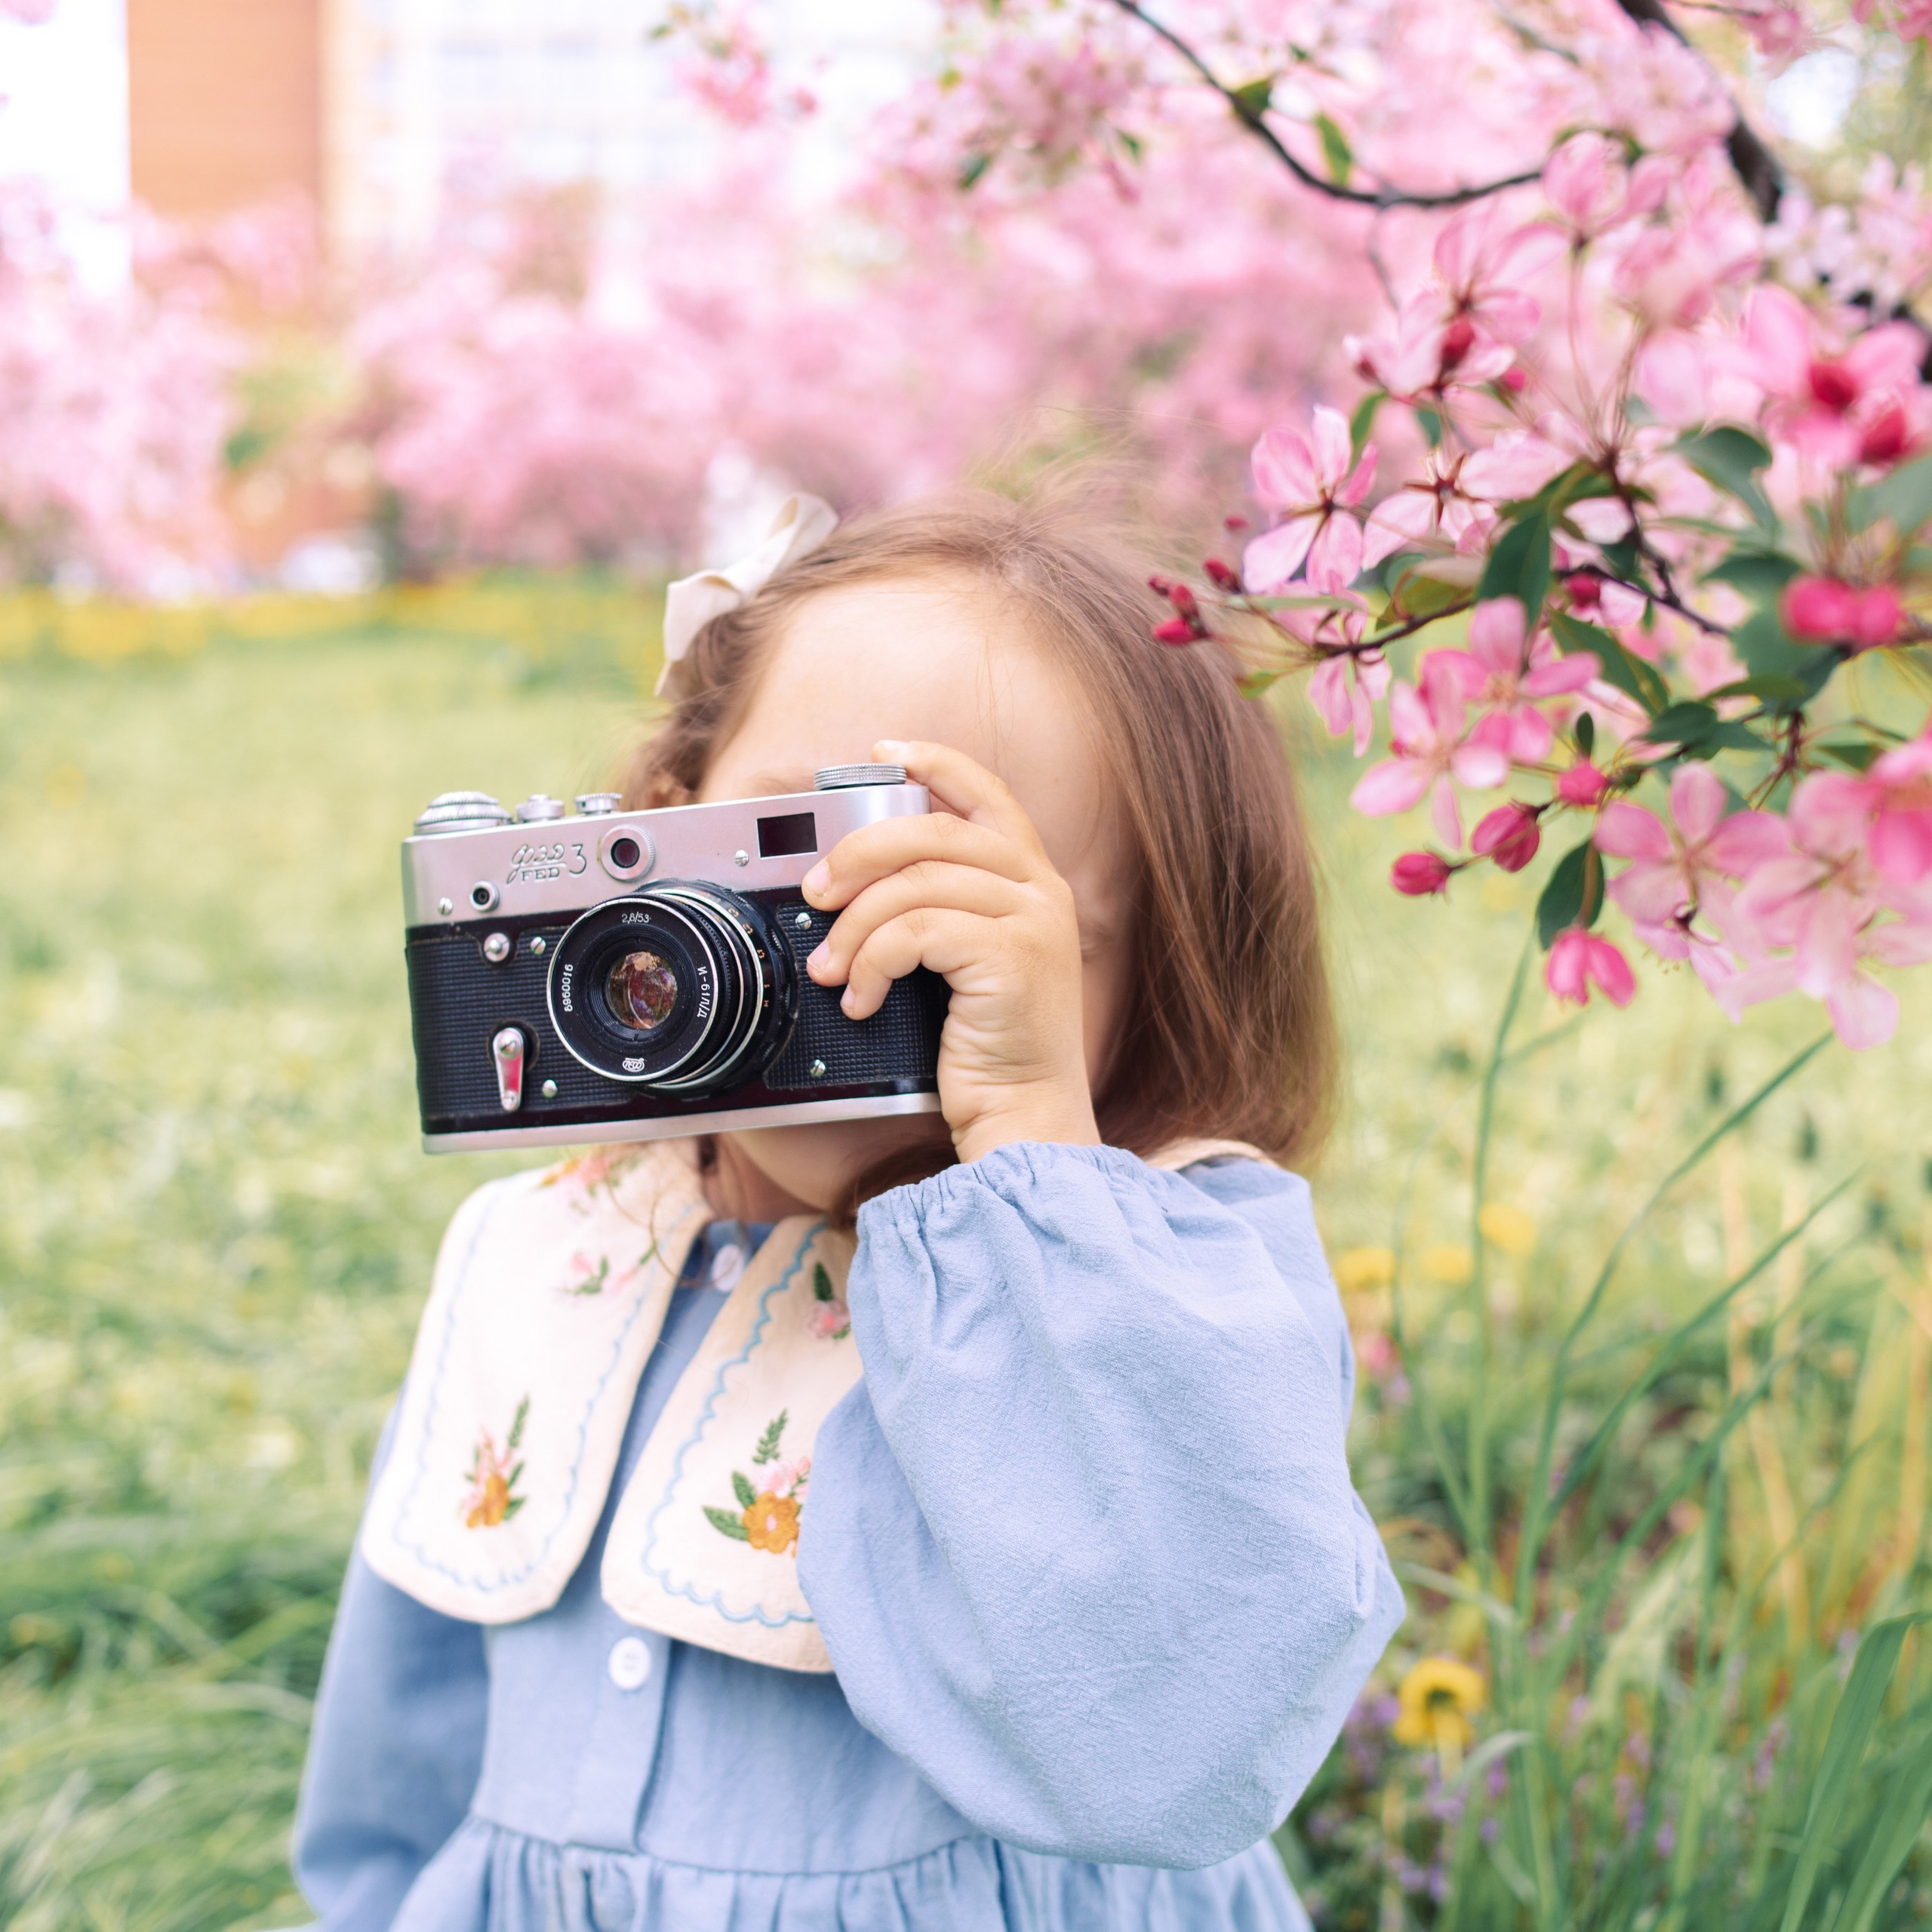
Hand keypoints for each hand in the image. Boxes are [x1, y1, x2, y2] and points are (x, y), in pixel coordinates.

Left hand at [800, 739, 1099, 1163]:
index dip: (935, 762)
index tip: (883, 753)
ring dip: (853, 924)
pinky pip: (915, 930)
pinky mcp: (1011, 957)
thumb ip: (940, 909)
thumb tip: (857, 879)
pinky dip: (873, 961)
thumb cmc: (989, 1048)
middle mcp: (1041, 891)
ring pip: (915, 883)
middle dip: (858, 854)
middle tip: (817, 894)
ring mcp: (1031, 922)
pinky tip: (862, 998)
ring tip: (829, 967)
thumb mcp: (967, 962)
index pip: (986, 794)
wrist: (1025, 1117)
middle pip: (932, 831)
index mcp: (1032, 881)